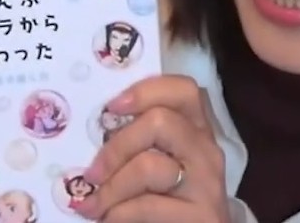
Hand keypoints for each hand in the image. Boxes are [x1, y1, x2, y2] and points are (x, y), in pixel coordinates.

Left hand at [74, 74, 229, 222]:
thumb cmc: (168, 202)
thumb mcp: (159, 164)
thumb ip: (140, 144)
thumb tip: (92, 134)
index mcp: (196, 130)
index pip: (183, 90)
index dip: (145, 91)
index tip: (110, 108)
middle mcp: (206, 151)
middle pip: (160, 121)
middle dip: (116, 147)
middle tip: (92, 173)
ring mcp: (207, 184)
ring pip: (149, 166)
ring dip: (111, 189)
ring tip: (93, 206)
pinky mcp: (200, 216)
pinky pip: (146, 206)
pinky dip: (117, 213)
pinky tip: (109, 219)